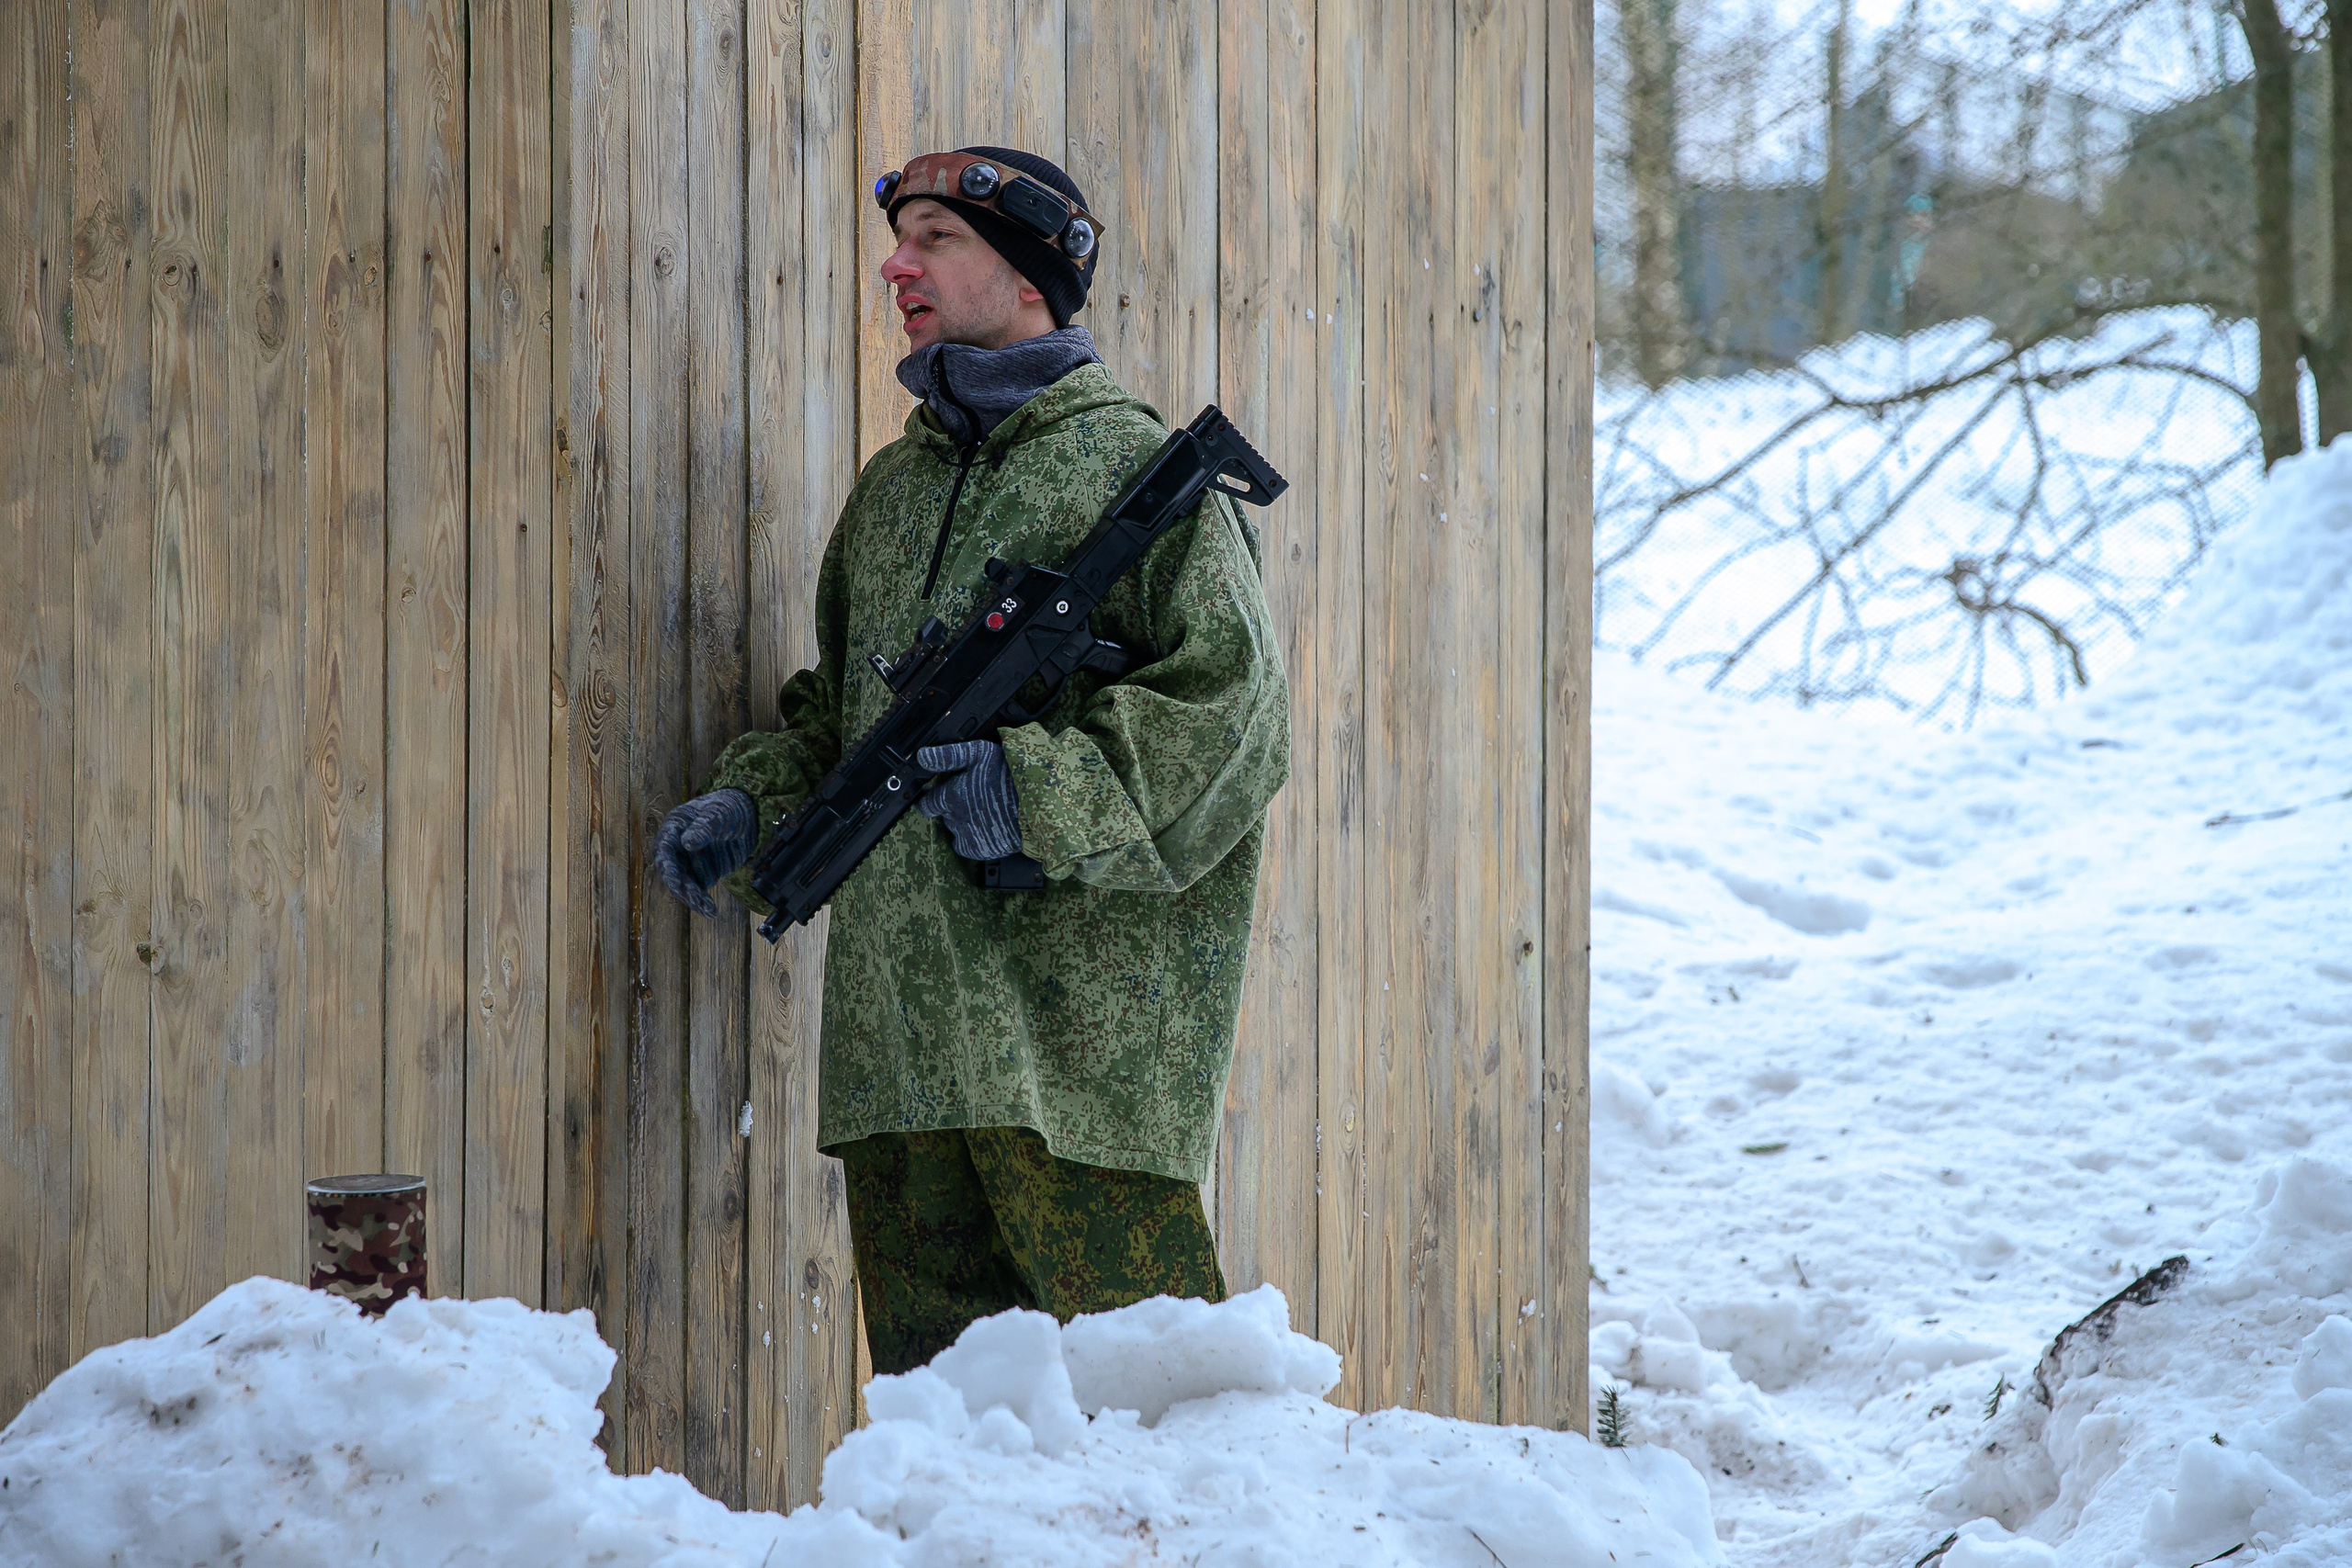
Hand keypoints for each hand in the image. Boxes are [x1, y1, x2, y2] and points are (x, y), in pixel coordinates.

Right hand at [653, 789, 760, 916]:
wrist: (747, 817)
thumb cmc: (727, 809)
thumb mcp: (717, 814)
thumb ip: (703, 828)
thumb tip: (687, 843)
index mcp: (674, 828)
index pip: (664, 849)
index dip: (668, 866)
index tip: (675, 880)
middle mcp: (677, 848)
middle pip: (672, 872)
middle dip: (681, 888)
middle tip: (695, 900)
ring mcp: (688, 862)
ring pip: (684, 885)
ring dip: (693, 899)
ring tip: (708, 910)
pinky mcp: (702, 874)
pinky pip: (697, 890)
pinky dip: (702, 901)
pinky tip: (711, 911)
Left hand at [915, 741, 1022, 861]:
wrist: (1038, 802)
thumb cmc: (1010, 774)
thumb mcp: (979, 754)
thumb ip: (948, 756)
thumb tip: (922, 756)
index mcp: (951, 796)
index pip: (927, 804)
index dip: (932, 800)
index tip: (939, 797)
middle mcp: (955, 818)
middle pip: (946, 816)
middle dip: (954, 808)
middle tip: (974, 798)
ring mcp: (968, 836)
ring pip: (957, 830)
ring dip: (965, 823)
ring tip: (985, 811)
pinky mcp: (981, 849)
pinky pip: (968, 847)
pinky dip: (975, 839)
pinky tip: (988, 826)